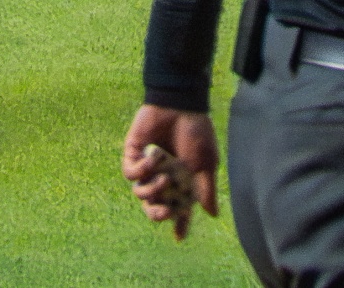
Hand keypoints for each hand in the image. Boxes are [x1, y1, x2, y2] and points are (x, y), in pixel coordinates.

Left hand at [122, 106, 218, 239]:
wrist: (181, 105)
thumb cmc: (197, 133)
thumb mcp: (206, 164)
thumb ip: (206, 189)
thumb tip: (213, 215)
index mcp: (181, 182)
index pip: (179, 209)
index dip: (179, 224)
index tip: (179, 238)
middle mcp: (162, 177)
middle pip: (154, 206)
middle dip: (158, 214)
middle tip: (165, 211)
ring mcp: (147, 167)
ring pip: (140, 193)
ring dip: (151, 191)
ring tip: (164, 179)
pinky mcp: (133, 154)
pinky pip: (130, 174)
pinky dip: (142, 170)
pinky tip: (155, 158)